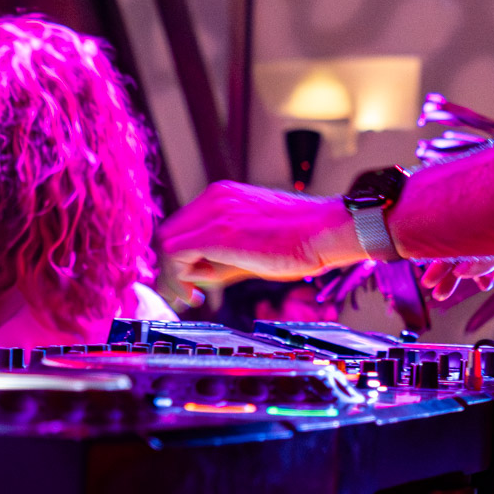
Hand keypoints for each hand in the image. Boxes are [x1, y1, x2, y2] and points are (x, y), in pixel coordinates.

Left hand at [161, 181, 364, 287]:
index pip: (184, 226)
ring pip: (168, 243)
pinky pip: (176, 254)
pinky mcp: (218, 233)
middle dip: (170, 268)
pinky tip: (197, 295)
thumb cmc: (301, 240)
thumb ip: (223, 256)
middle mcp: (215, 198)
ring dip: (173, 275)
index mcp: (224, 196)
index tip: (192, 282)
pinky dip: (178, 277)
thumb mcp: (253, 244)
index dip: (180, 257)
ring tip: (192, 297)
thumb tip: (198, 277)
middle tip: (185, 294)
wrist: (325, 232)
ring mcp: (215, 212)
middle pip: (170, 233)